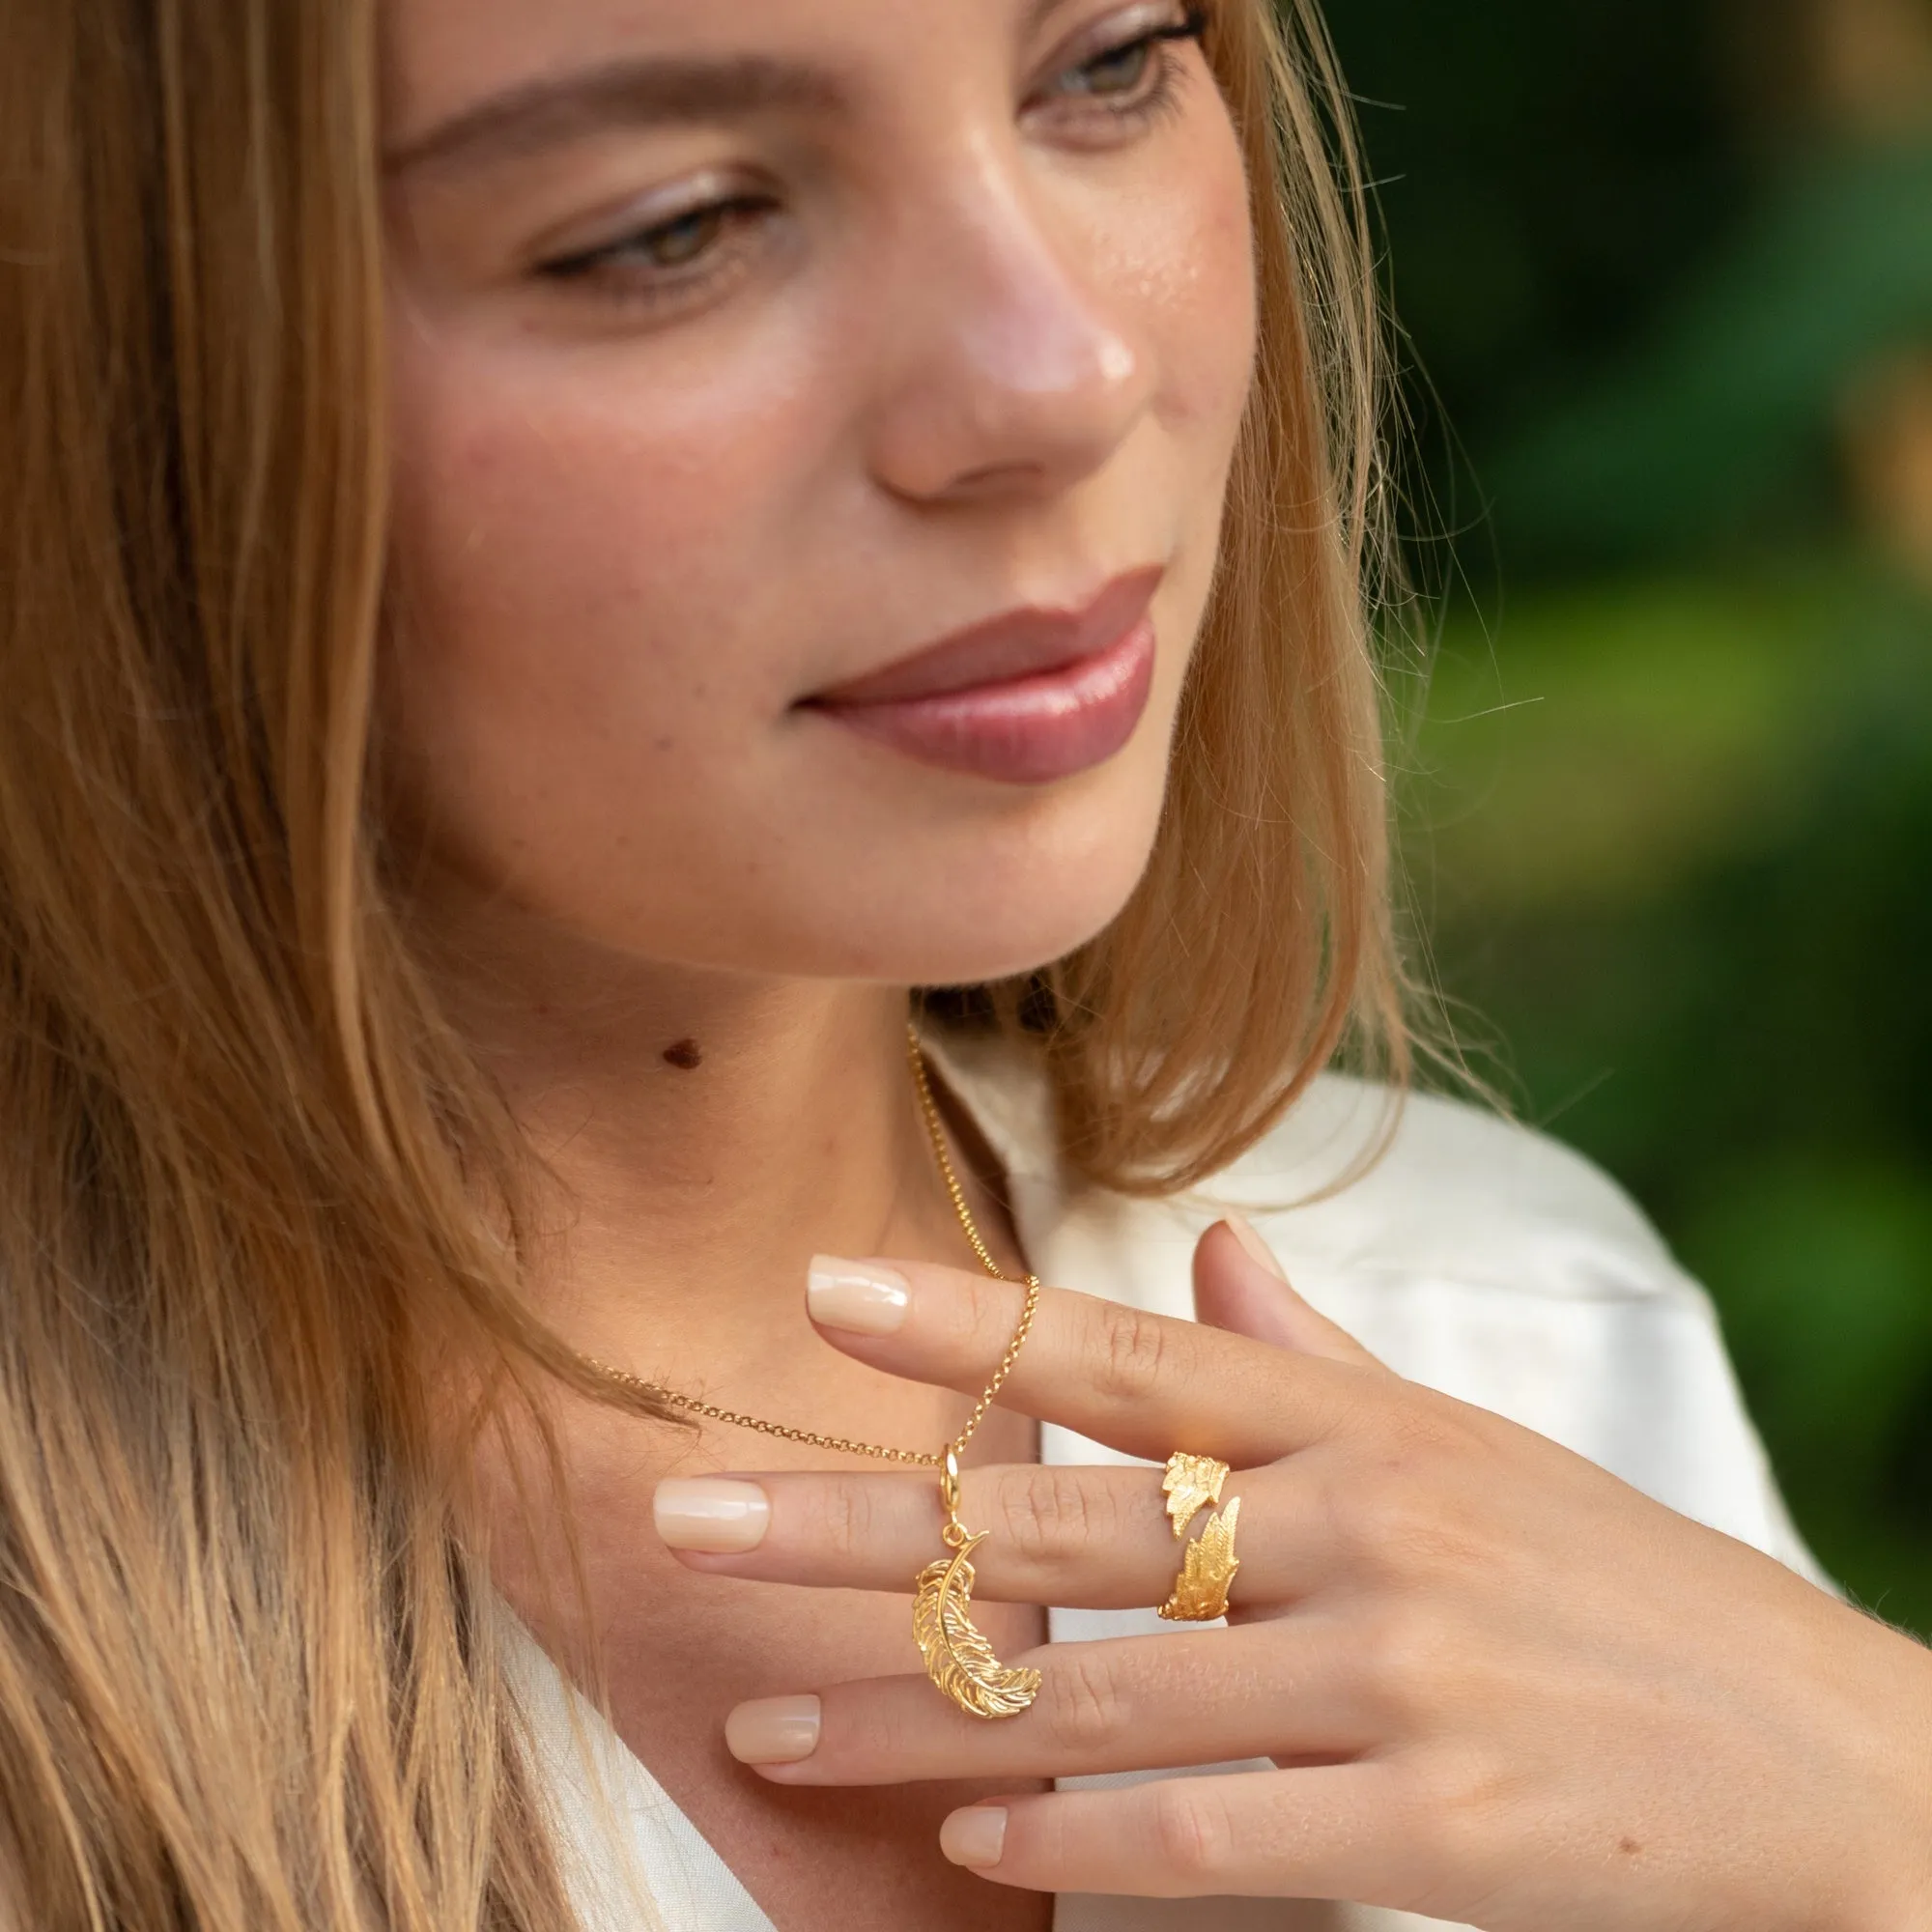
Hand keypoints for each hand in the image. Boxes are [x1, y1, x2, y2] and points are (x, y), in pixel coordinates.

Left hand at [652, 1223, 1931, 1930]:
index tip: (815, 1295)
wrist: (1835, 1756)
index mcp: (1360, 1419)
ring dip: (914, 1712)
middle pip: (1063, 1515)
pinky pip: (1209, 1825)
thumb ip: (1316, 1363)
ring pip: (1098, 1688)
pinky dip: (1072, 1833)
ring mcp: (1402, 1668)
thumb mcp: (1467, 1447)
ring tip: (765, 1718)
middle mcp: (1364, 1521)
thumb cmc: (1613, 1587)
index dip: (965, 1321)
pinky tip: (962, 1835)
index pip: (1123, 1350)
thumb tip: (1205, 1261)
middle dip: (855, 1524)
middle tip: (681, 1518)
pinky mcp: (1444, 1821)